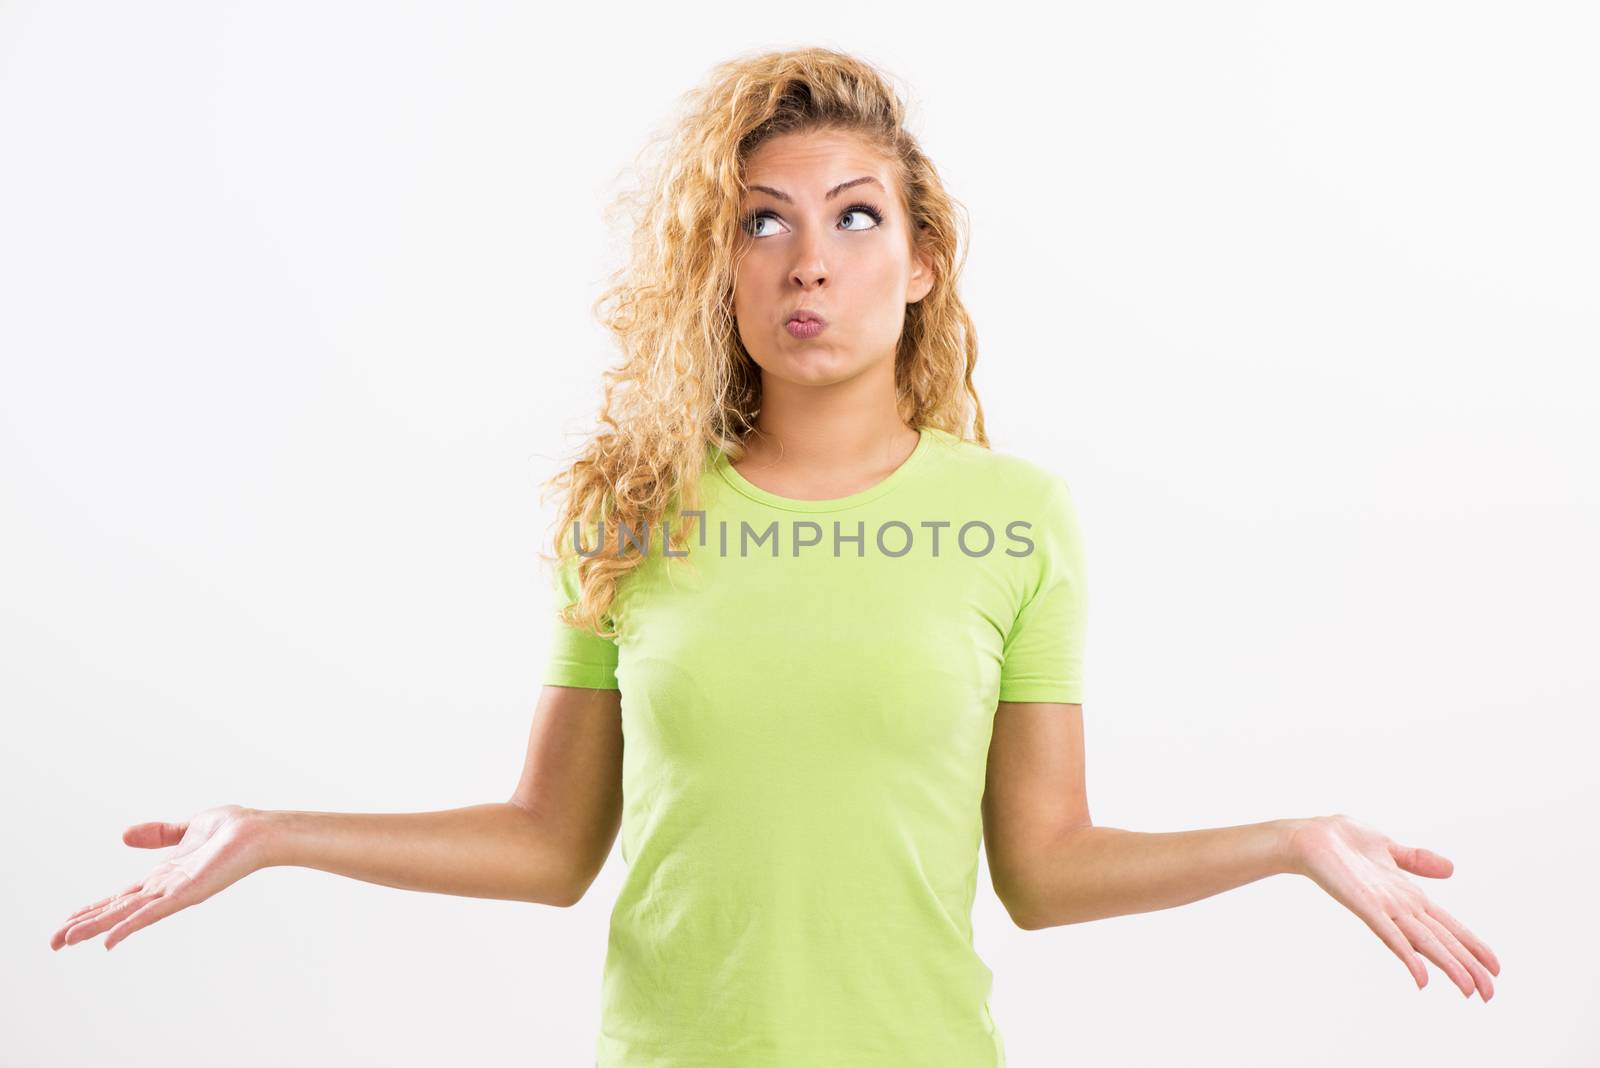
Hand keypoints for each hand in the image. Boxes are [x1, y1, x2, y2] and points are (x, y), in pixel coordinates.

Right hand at [50, 804, 270, 951]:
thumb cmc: (234, 830)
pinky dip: (130, 926)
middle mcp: (166, 888)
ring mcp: (176, 892)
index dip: (92, 909)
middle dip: (84, 925)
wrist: (261, 830)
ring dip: (96, 927)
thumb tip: (123, 836)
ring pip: (126, 914)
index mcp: (164, 875)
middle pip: (117, 910)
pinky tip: (108, 941)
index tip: (66, 923)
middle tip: (52, 943)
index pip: (121, 897)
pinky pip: (153, 912)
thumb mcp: (188, 827)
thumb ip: (158, 834)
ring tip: (66, 941)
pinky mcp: (188, 893)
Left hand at [1286, 813, 1500, 999]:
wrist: (1307, 835)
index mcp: (1409, 894)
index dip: (1473, 945)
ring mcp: (1384, 908)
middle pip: (1442, 940)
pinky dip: (1407, 956)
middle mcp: (1400, 906)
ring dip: (1448, 966)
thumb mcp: (1388, 846)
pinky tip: (1422, 979)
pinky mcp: (1366, 906)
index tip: (1496, 968)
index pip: (1448, 924)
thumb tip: (1451, 868)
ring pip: (1424, 942)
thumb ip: (1417, 860)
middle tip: (1490, 995)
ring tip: (1469, 991)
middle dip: (1468, 966)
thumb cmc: (1342, 841)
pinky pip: (1390, 934)